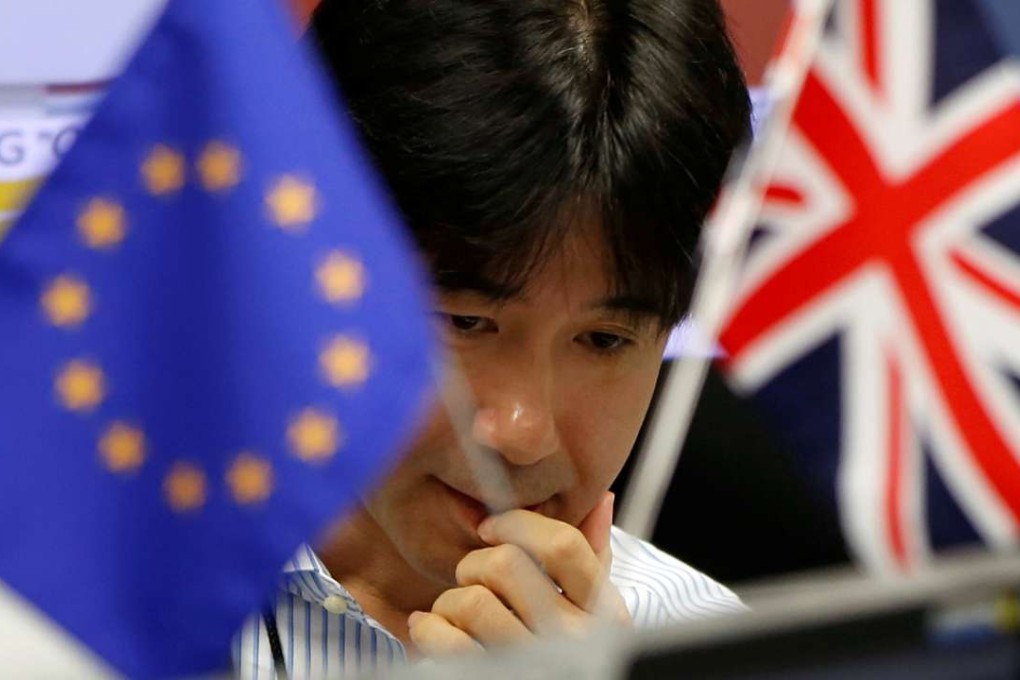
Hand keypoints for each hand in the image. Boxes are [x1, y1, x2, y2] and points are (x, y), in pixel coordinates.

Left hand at [408, 492, 630, 655]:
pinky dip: (428, 627)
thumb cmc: (563, 651)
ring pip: (472, 601)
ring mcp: (532, 663)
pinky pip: (447, 641)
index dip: (517, 523)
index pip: (563, 544)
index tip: (490, 529)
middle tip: (472, 579)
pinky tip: (432, 627)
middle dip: (474, 564)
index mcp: (602, 612)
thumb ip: (593, 557)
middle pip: (505, 564)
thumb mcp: (593, 609)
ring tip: (457, 610)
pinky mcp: (492, 678)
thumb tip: (601, 499)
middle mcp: (572, 639)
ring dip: (451, 600)